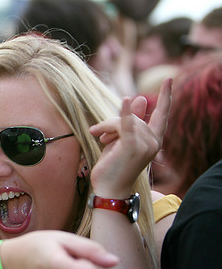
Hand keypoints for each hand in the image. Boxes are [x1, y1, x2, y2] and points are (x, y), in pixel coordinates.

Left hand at [89, 77, 171, 196]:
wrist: (109, 190)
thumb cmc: (114, 167)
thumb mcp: (122, 141)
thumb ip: (130, 121)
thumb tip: (138, 98)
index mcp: (154, 141)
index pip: (162, 115)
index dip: (166, 96)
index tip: (169, 79)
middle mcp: (153, 142)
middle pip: (134, 117)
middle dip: (113, 123)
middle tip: (99, 135)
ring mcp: (145, 145)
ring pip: (123, 121)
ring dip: (106, 127)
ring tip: (99, 137)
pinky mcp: (131, 147)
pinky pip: (126, 125)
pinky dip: (125, 113)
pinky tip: (127, 101)